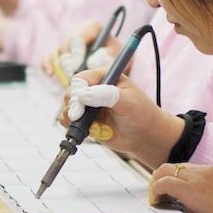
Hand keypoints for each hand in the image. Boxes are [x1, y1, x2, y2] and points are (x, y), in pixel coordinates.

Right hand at [56, 64, 181, 167]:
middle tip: (77, 116)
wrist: (144, 135)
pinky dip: (70, 125)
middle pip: (72, 91)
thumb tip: (82, 95)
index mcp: (106, 76)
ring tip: (78, 123)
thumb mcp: (127, 101)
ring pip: (69, 106)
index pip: (83, 78)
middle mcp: (95, 88)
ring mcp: (89, 105)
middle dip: (72, 104)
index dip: (78, 90)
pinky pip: (70, 120)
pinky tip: (79, 129)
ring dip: (69, 114)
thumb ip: (106, 95)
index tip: (79, 103)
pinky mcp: (86, 119)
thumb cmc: (141, 114)